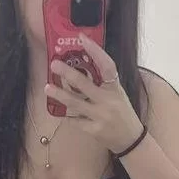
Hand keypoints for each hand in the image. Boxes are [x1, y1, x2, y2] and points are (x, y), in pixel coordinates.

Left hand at [45, 35, 144, 154]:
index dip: (95, 51)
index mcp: (115, 88)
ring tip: (47, 88)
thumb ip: (103, 83)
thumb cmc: (122, 113)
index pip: (107, 65)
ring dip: (60, 95)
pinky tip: (59, 112)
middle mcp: (108, 101)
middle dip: (68, 73)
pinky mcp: (94, 130)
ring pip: (75, 103)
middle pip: (85, 84)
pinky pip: (75, 121)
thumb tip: (82, 65)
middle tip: (53, 64)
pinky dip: (67, 116)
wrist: (131, 139)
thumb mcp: (118, 94)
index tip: (82, 38)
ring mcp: (100, 116)